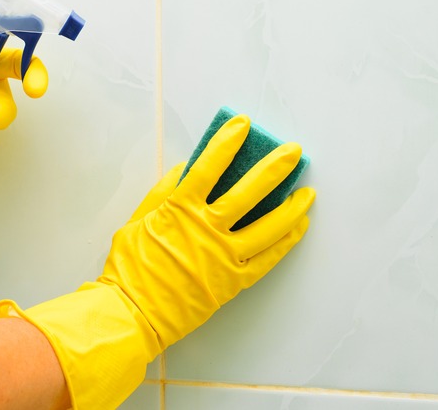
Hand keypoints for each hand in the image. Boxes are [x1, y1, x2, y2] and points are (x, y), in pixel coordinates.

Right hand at [0, 114, 315, 408]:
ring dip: (291, 207)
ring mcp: (224, 256)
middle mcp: (207, 229)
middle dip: (274, 168)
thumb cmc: (129, 269)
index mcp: (179, 210)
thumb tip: (181, 169)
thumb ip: (160, 194)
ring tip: (308, 192)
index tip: (242, 124)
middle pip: (249, 192)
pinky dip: (286, 241)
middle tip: (293, 152)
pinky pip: (267, 259)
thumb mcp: (135, 223)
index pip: (208, 167)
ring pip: (268, 227)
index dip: (226, 142)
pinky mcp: (233, 281)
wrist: (132, 312)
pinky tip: (298, 226)